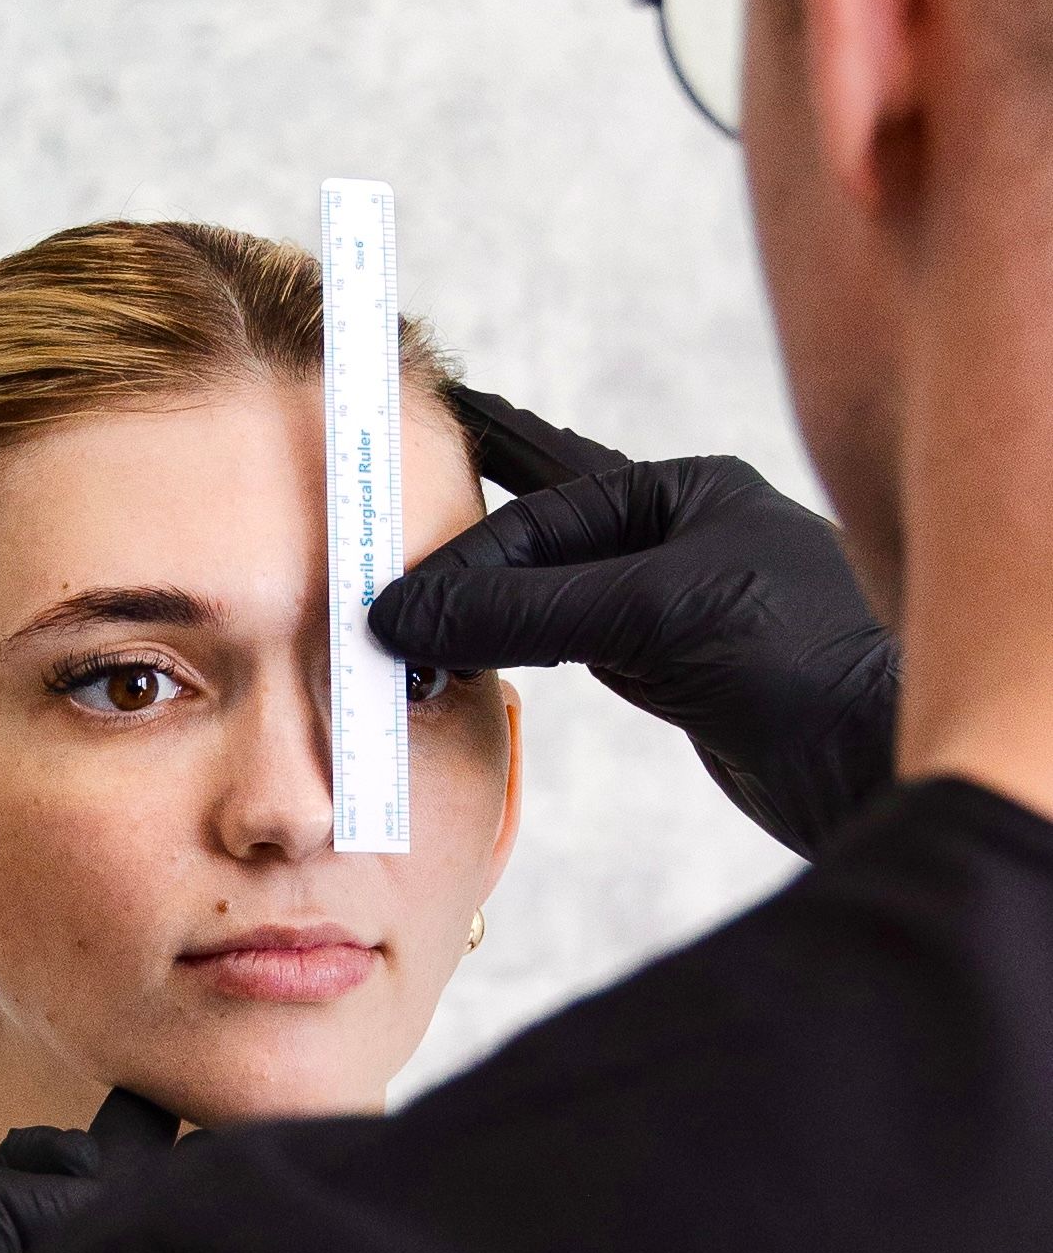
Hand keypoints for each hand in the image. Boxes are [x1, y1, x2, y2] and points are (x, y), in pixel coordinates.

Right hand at [370, 387, 898, 860]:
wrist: (875, 762)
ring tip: (409, 614)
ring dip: (484, 608)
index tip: (394, 594)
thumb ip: (527, 610)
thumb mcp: (652, 616)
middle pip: (542, 537)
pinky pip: (572, 643)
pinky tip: (477, 646)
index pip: (545, 512)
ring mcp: (673, 605)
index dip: (465, 554)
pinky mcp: (673, 670)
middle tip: (377, 566)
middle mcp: (678, 536)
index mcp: (687, 491)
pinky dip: (518, 646)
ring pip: (551, 595)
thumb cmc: (795, 659)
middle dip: (465, 555)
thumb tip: (406, 614)